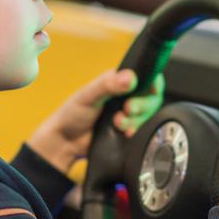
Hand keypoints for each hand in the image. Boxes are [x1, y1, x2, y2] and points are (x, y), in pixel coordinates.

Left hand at [27, 69, 164, 174]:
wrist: (66, 142)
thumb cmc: (72, 114)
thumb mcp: (88, 95)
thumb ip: (108, 85)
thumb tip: (129, 78)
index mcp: (118, 81)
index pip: (146, 76)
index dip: (152, 83)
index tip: (148, 90)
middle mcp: (127, 96)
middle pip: (151, 97)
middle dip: (142, 105)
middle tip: (127, 109)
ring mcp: (129, 114)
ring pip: (148, 114)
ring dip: (135, 120)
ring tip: (117, 123)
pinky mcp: (129, 130)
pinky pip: (143, 129)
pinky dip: (135, 131)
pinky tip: (125, 133)